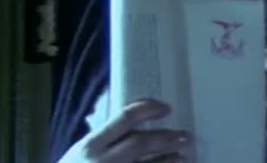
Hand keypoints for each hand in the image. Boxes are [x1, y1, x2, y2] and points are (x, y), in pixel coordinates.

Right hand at [58, 99, 191, 162]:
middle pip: (141, 143)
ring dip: (170, 161)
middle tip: (186, 136)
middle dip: (167, 137)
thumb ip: (104, 139)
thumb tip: (135, 124)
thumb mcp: (80, 152)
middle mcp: (103, 161)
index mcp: (91, 145)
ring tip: (183, 157)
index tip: (166, 109)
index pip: (125, 117)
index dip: (149, 109)